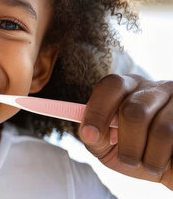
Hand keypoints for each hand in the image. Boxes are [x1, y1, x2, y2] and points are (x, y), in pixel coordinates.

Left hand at [80, 74, 172, 189]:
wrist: (169, 168)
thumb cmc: (136, 154)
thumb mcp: (108, 148)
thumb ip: (95, 138)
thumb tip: (89, 133)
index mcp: (128, 88)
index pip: (111, 85)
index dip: (97, 110)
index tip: (90, 134)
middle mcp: (155, 88)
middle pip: (134, 110)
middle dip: (127, 143)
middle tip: (129, 160)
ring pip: (162, 130)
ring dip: (150, 157)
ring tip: (150, 165)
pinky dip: (167, 159)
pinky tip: (168, 161)